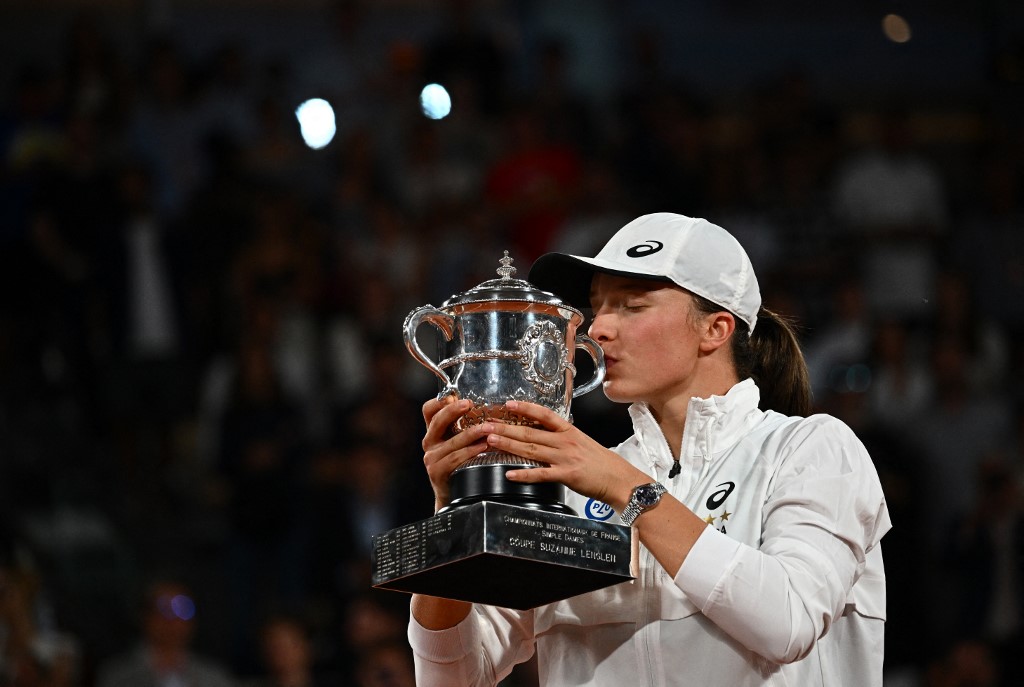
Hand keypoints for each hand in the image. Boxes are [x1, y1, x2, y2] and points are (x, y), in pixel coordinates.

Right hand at [421, 395, 490, 510]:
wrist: (454, 494)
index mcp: (433, 431)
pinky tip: (484, 446)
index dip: (438, 402)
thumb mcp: (457, 441)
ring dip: (471, 433)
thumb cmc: (460, 464)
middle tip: (468, 404)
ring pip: (452, 441)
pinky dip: (471, 451)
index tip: (453, 396)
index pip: (428, 410)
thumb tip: (480, 405)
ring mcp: (431, 458)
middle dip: (453, 411)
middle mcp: (429, 442)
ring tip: (487, 428)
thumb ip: (462, 425)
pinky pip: (456, 458)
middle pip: (437, 421)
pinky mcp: (437, 471)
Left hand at [482, 400, 649, 509]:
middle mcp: (565, 442)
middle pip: (531, 432)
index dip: (525, 408)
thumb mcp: (582, 442)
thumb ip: (563, 437)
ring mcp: (564, 458)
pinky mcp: (566, 475)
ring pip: (531, 449)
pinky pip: (540, 474)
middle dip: (506, 428)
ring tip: (492, 441)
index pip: (544, 415)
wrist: (619, 479)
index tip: (508, 405)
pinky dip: (524, 474)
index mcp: (569, 431)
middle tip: (487, 425)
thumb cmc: (602, 463)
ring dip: (509, 445)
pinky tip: (509, 473)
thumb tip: (545, 432)